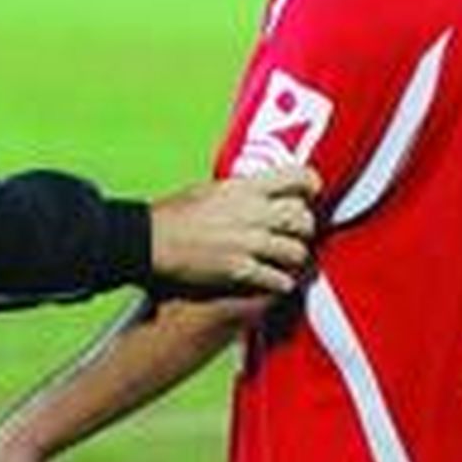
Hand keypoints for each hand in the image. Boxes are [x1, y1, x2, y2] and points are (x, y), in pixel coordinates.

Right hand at [149, 166, 320, 293]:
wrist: (151, 240)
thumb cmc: (175, 213)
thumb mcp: (210, 189)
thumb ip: (241, 191)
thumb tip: (262, 193)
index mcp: (245, 187)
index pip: (297, 178)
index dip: (311, 186)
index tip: (310, 194)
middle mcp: (252, 212)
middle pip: (303, 218)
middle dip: (304, 228)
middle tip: (296, 234)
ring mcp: (248, 242)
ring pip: (298, 252)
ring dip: (295, 258)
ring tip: (286, 260)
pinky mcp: (241, 269)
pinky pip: (280, 280)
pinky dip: (282, 282)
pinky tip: (275, 280)